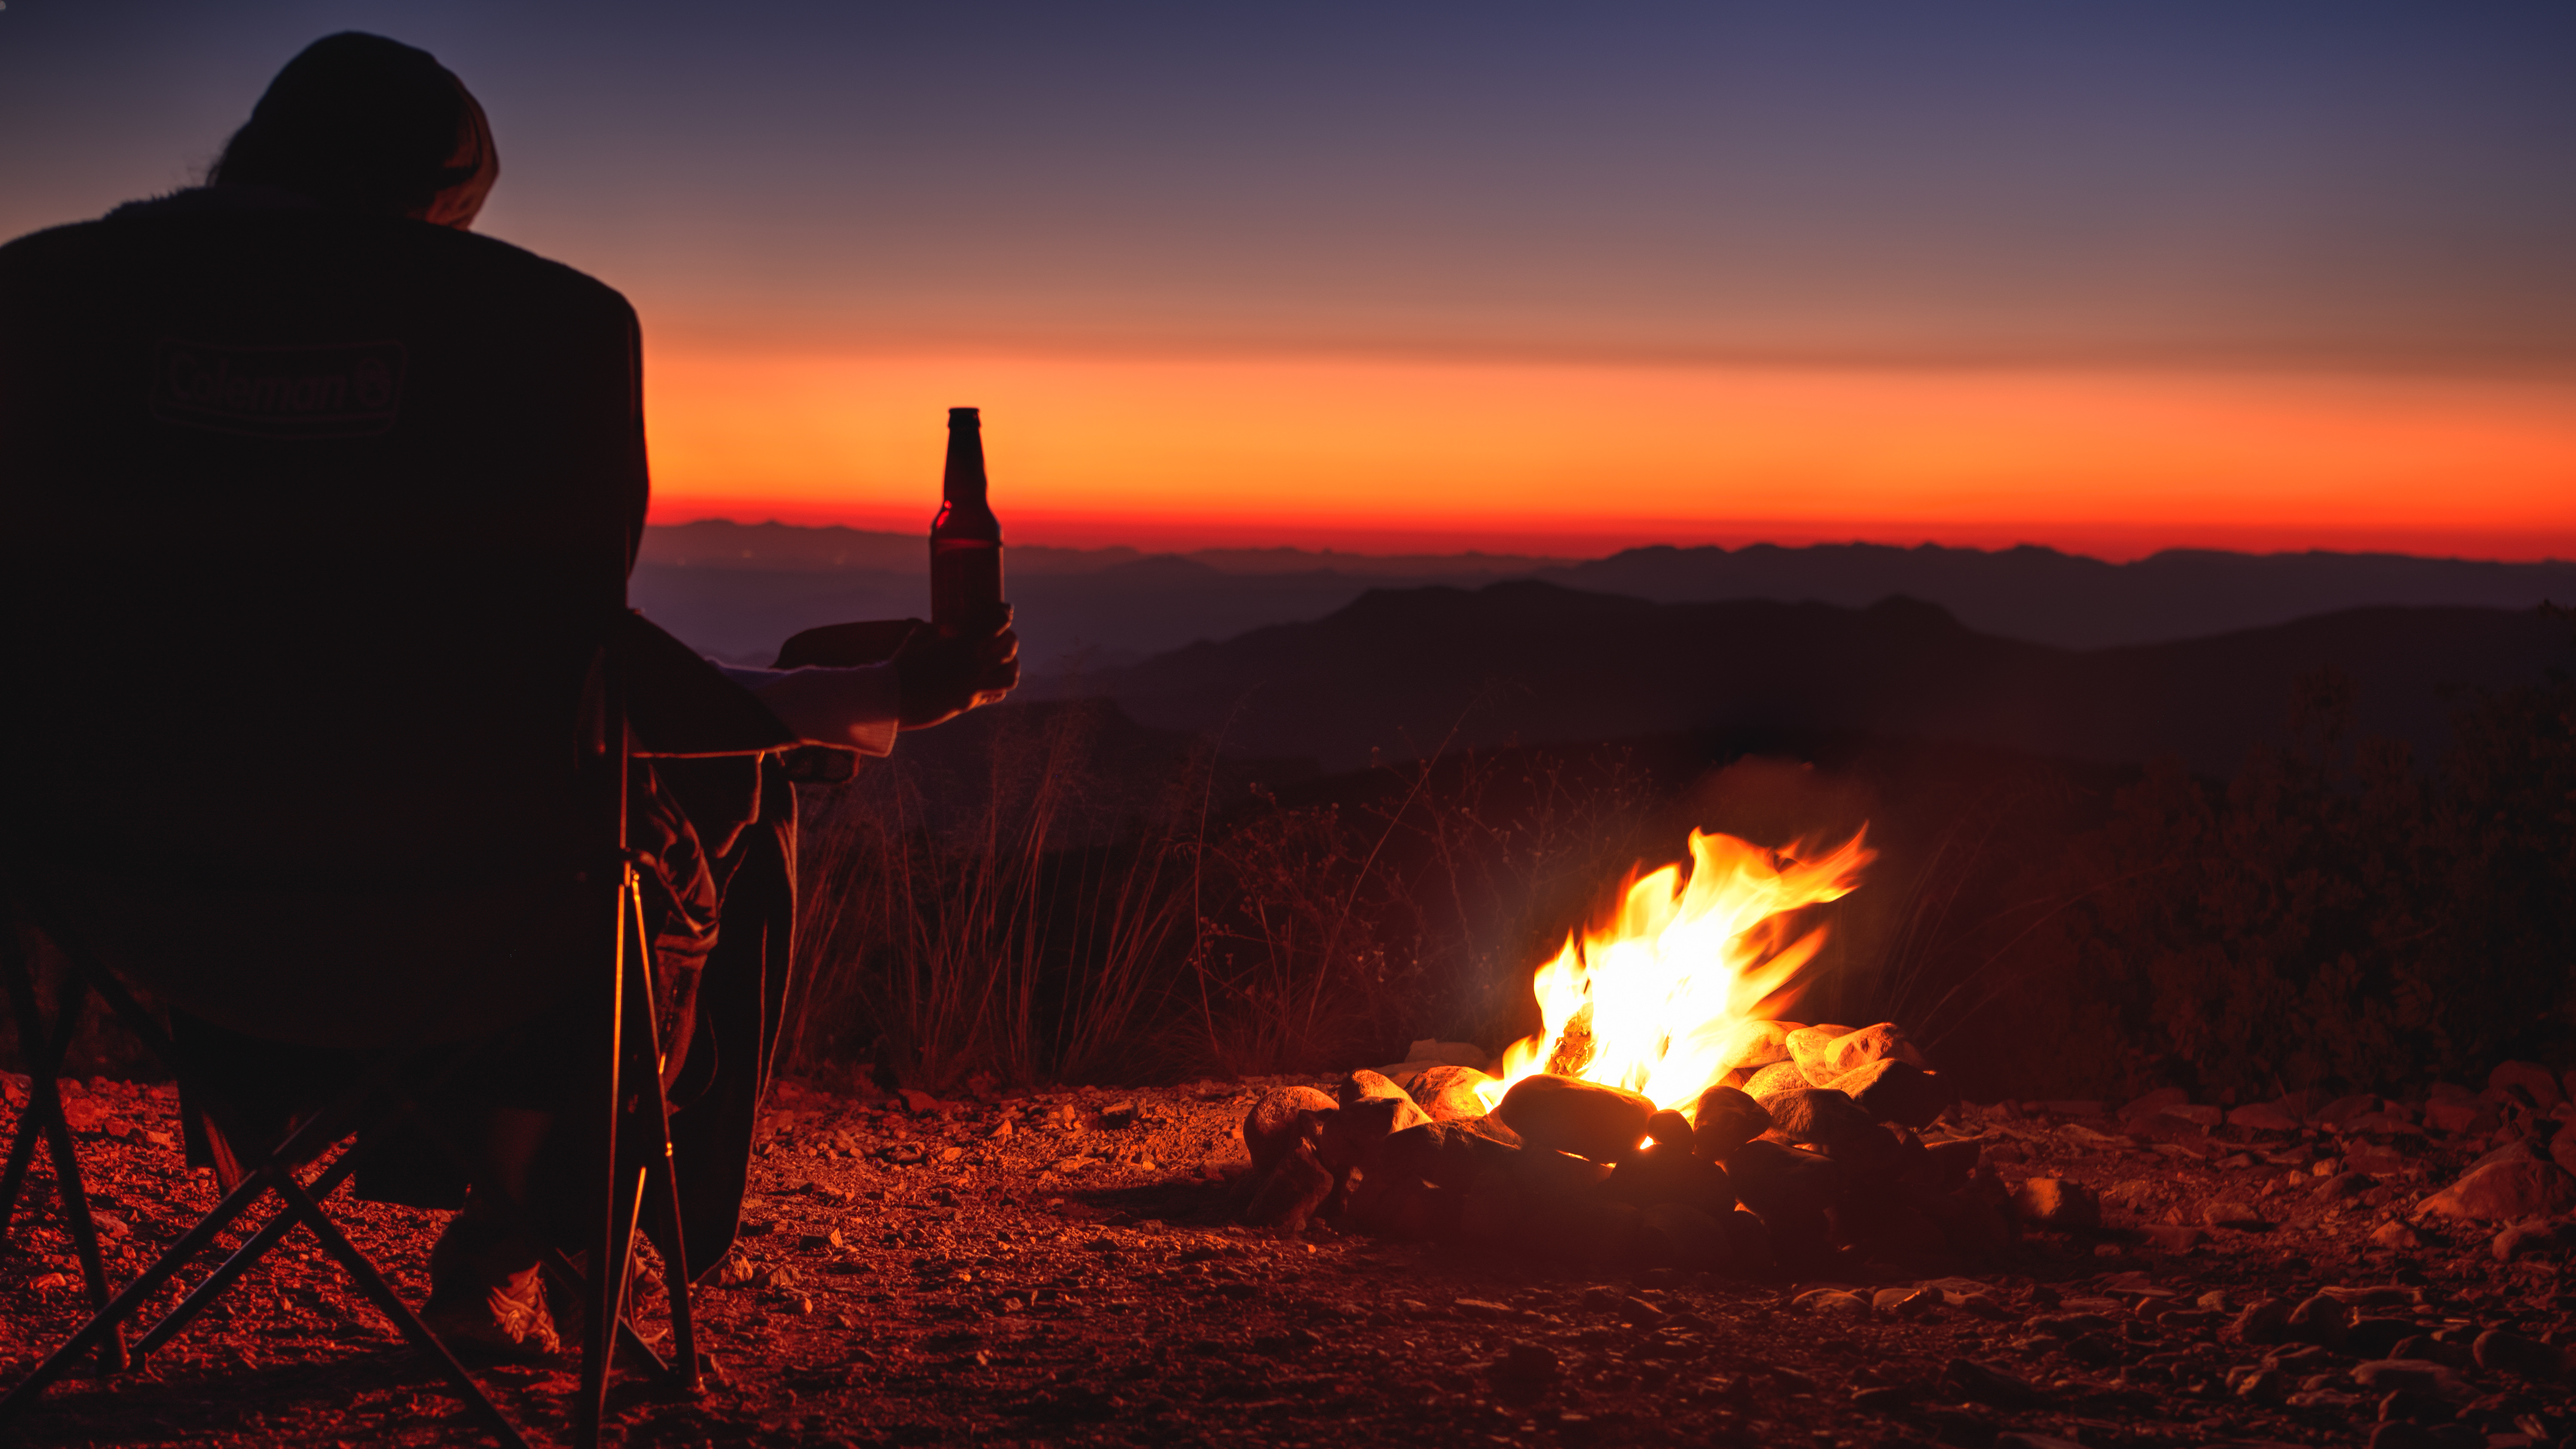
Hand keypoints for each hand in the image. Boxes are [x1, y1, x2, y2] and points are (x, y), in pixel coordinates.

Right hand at [891, 606, 1019, 728]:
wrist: (893, 699)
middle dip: (1009, 637)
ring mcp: (974, 688)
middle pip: (1008, 648)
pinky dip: (997, 686)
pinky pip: (995, 695)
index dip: (1004, 613)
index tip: (1005, 609)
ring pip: (1010, 675)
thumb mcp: (916, 639)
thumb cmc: (902, 665)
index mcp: (965, 645)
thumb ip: (930, 630)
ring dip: (1011, 664)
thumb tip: (935, 627)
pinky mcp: (969, 704)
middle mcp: (975, 666)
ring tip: (1004, 659)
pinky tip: (989, 680)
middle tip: (1002, 633)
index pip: (998, 623)